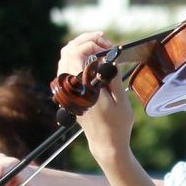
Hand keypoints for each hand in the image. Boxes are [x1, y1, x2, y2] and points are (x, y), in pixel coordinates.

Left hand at [58, 31, 134, 159]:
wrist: (106, 144)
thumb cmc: (117, 124)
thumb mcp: (120, 99)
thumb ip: (112, 77)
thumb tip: (108, 58)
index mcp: (82, 88)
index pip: (76, 53)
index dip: (92, 43)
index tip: (108, 46)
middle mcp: (71, 88)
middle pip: (67, 51)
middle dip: (86, 40)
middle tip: (104, 40)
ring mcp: (67, 91)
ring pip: (65, 57)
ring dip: (81, 48)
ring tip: (100, 47)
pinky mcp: (69, 93)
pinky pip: (67, 68)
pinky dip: (78, 58)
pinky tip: (93, 58)